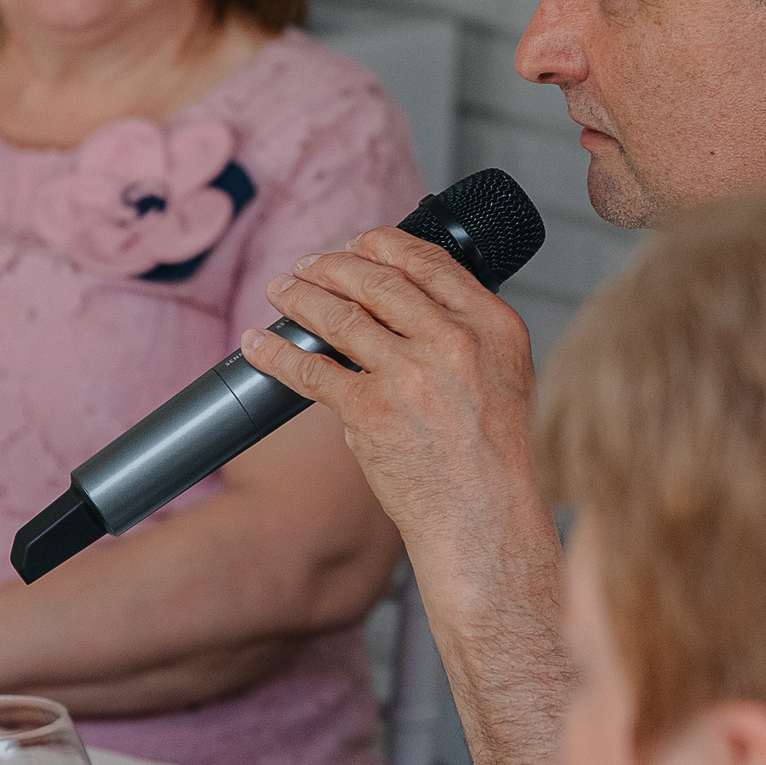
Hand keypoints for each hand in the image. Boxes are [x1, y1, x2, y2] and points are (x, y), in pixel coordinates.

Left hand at [240, 227, 541, 574]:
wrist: (485, 520)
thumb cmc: (497, 457)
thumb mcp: (507, 374)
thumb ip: (468, 333)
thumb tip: (412, 302)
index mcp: (493, 325)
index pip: (428, 261)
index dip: (382, 245)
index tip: (358, 244)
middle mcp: (453, 341)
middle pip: (377, 281)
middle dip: (332, 265)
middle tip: (310, 265)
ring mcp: (409, 375)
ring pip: (339, 316)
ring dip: (300, 297)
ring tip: (281, 291)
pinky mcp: (370, 412)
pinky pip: (310, 370)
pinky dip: (276, 352)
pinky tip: (258, 342)